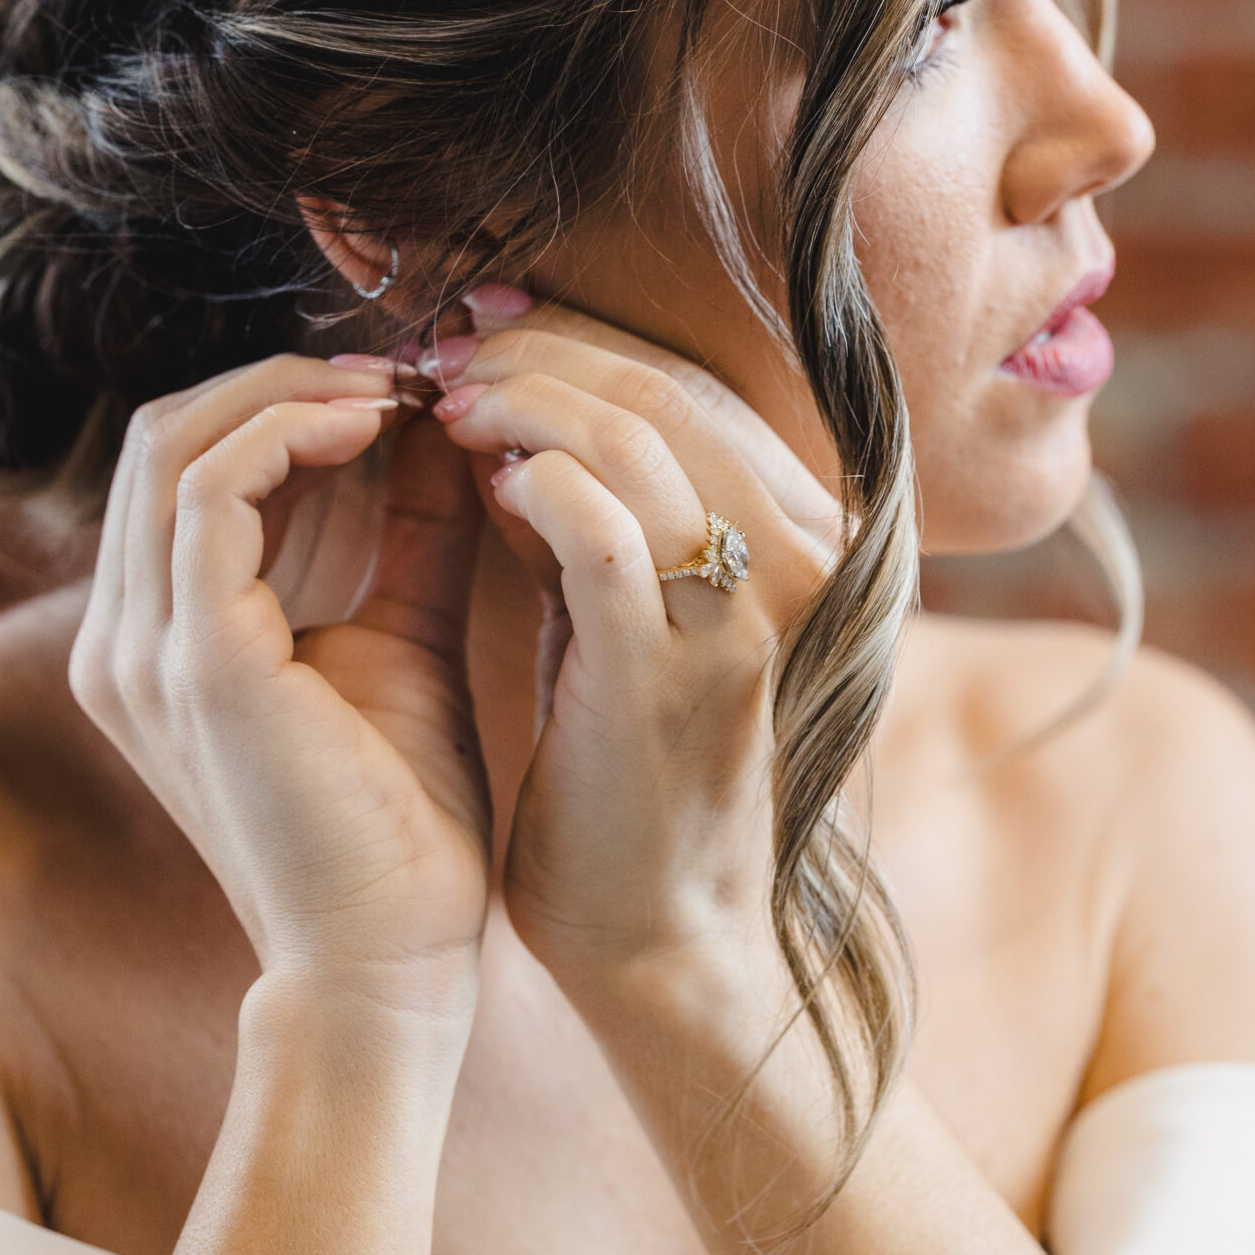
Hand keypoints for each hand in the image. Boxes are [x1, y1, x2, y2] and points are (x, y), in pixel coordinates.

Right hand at [69, 354, 490, 1022]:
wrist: (393, 963)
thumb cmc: (402, 829)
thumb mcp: (404, 641)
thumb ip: (409, 535)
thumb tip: (443, 428)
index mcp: (159, 642)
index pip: (186, 469)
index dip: (285, 403)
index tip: (399, 389)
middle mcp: (124, 642)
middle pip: (165, 435)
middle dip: (287, 379)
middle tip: (404, 371)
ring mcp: (145, 652)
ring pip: (177, 442)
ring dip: (293, 391)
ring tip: (400, 391)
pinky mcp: (197, 662)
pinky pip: (212, 490)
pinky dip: (291, 433)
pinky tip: (379, 426)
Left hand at [424, 297, 838, 1006]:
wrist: (661, 938)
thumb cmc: (633, 783)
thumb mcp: (632, 623)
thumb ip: (602, 520)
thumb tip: (522, 416)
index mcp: (807, 538)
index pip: (697, 383)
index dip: (586, 334)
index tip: (489, 315)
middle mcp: (802, 561)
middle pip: (669, 390)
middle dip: (543, 348)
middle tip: (448, 344)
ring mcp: (744, 616)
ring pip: (639, 438)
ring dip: (525, 401)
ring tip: (447, 400)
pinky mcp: (674, 673)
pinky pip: (603, 530)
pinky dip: (537, 482)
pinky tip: (484, 480)